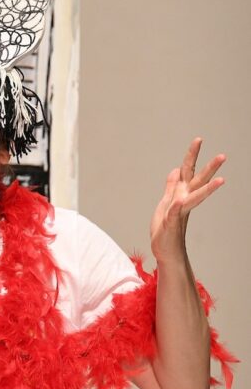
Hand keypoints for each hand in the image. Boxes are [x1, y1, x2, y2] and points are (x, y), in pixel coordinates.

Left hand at [151, 137, 225, 261]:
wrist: (166, 250)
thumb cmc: (166, 227)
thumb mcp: (166, 202)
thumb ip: (172, 186)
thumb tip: (177, 169)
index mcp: (181, 194)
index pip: (187, 171)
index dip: (192, 155)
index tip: (199, 139)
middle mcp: (183, 201)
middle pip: (197, 182)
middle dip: (210, 168)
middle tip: (223, 156)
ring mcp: (179, 213)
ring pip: (194, 198)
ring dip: (206, 189)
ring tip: (220, 180)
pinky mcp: (171, 224)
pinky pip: (175, 214)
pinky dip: (177, 208)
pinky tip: (180, 201)